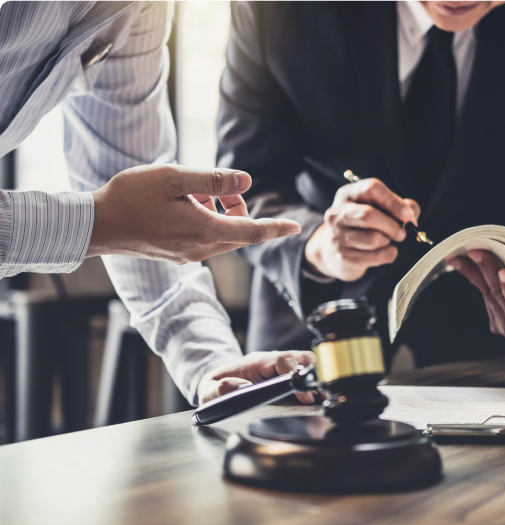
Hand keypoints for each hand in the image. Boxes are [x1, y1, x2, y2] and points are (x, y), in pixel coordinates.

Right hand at [87, 164, 300, 262]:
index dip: (276, 228)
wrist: (99, 225)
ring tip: (191, 193)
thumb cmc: (133, 197)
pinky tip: (182, 205)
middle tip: (216, 186)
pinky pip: (205, 238)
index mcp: (205, 231)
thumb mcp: (175, 178)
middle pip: (239, 230)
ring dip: (219, 212)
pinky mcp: (178, 255)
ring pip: (222, 234)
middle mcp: (202, 249)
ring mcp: (189, 255)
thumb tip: (247, 182)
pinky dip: (205, 220)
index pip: (253, 231)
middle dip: (238, 208)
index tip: (295, 227)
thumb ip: (214, 180)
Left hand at [197, 350, 315, 404]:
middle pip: (300, 358)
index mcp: (255, 362)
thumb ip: (220, 389)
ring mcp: (280, 368)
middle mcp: (271, 361)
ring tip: (324, 398)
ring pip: (306, 364)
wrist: (217, 385)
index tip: (304, 395)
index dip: (295, 374)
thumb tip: (243, 389)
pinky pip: (304, 375)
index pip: (282, 360)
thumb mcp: (209, 391)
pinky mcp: (285, 377)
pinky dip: (314, 385)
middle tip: (321, 395)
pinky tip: (320, 399)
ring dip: (316, 379)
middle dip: (313, 374)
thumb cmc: (215, 388)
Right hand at [304, 178, 419, 280]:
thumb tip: (411, 214)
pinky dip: (388, 255)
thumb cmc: (362, 226)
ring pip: (374, 239)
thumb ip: (400, 206)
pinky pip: (375, 257)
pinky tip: (386, 251)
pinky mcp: (343, 257)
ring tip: (387, 240)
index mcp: (347, 194)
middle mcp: (337, 213)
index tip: (408, 215)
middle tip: (401, 232)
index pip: (371, 189)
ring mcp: (337, 236)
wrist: (333, 252)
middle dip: (392, 225)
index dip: (393, 202)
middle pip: (369, 215)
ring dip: (389, 241)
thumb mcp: (378, 209)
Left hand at [450, 250, 504, 339]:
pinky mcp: (494, 323)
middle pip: (500, 296)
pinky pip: (483, 296)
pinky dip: (472, 278)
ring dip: (472, 273)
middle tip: (474, 252)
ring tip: (459, 256)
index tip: (504, 272)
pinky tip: (460, 264)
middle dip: (486, 271)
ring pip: (487, 294)